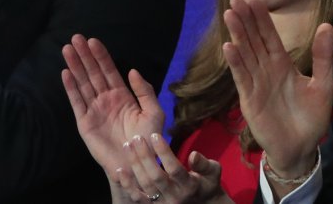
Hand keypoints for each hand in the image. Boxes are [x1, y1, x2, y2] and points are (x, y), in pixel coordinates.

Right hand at [61, 35, 164, 176]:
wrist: (137, 165)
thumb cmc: (148, 141)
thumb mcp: (154, 113)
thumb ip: (145, 91)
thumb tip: (132, 71)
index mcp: (122, 96)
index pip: (109, 71)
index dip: (101, 56)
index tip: (93, 40)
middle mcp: (106, 100)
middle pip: (92, 73)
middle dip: (84, 55)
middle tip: (76, 38)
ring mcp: (94, 110)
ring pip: (83, 83)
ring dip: (75, 66)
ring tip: (67, 50)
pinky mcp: (85, 123)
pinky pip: (77, 102)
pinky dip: (71, 88)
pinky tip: (66, 73)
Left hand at [116, 134, 231, 203]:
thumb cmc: (207, 184)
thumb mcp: (213, 172)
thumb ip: (204, 163)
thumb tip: (193, 155)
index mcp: (190, 186)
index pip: (174, 169)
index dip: (164, 152)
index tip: (154, 135)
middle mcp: (175, 196)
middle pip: (156, 177)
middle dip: (144, 156)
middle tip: (136, 138)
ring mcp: (163, 203)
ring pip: (145, 186)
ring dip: (134, 165)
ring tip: (127, 146)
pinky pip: (137, 198)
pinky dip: (127, 185)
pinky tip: (119, 170)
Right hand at [222, 0, 332, 185]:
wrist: (301, 149)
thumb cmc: (311, 118)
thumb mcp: (324, 85)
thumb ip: (323, 57)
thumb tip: (328, 25)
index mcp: (282, 65)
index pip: (269, 37)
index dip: (262, 18)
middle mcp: (266, 70)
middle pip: (253, 40)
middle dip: (245, 20)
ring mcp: (256, 84)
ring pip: (245, 54)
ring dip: (237, 35)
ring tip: (230, 14)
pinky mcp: (249, 99)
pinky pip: (242, 77)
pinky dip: (235, 63)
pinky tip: (228, 47)